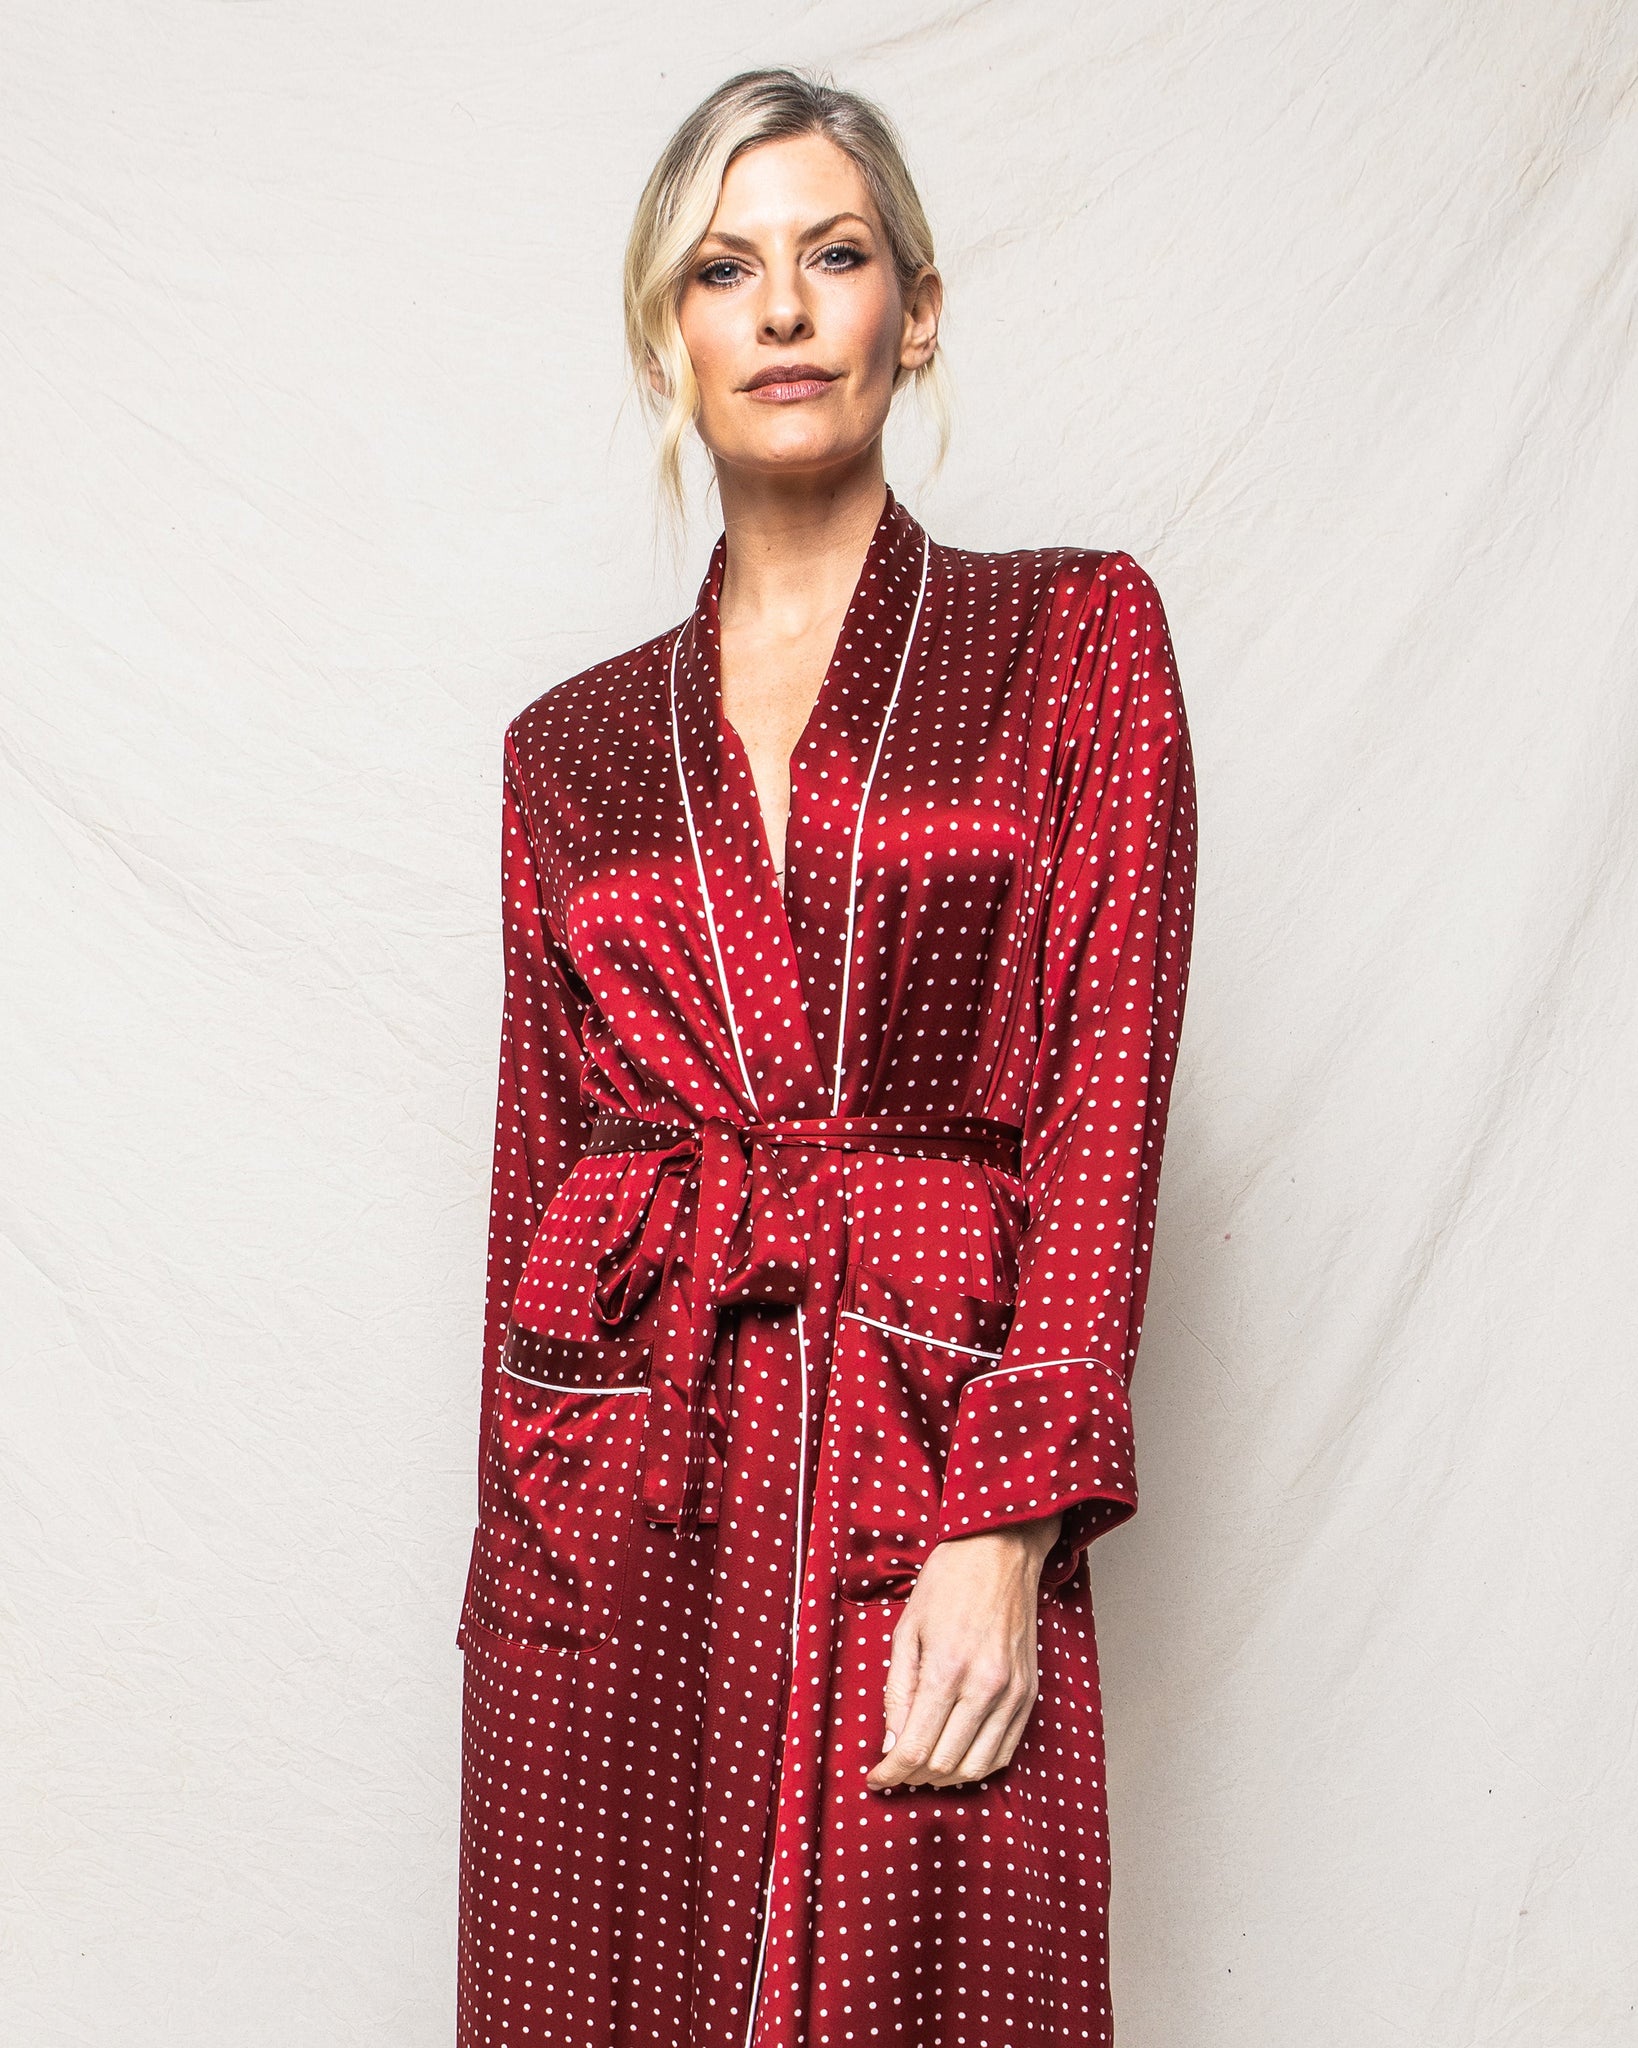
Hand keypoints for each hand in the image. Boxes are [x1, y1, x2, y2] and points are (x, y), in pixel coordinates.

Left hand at [865, 1512, 1062, 1791]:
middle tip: (893, 1770)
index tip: (874, 1778)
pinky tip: (956, 1757)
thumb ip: (898, 1691)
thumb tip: (891, 1743)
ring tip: (921, 1768)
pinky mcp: (1029, 1693)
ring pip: (977, 1766)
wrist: (1000, 1550)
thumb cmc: (948, 1583)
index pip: (915, 1747)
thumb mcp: (906, 1630)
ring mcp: (1013, 1693)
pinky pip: (1006, 1751)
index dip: (890, 1773)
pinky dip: (978, 1765)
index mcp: (948, 1669)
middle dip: (912, 1777)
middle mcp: (985, 1687)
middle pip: (944, 1764)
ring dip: (944, 1778)